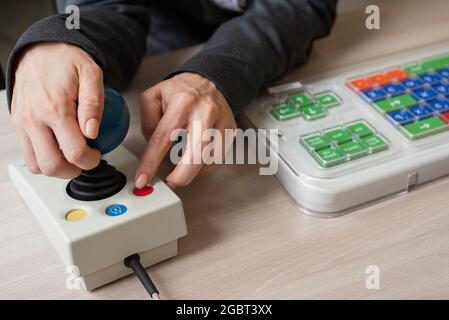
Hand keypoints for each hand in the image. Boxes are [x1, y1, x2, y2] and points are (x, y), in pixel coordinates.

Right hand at [11, 42, 102, 177]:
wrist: (41, 50)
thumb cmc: (68, 61)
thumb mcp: (92, 74)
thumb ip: (94, 104)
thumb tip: (92, 132)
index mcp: (54, 108)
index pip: (74, 152)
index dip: (90, 160)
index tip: (98, 154)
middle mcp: (34, 119)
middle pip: (52, 165)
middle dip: (73, 170)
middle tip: (85, 160)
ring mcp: (22, 123)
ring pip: (36, 164)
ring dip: (57, 167)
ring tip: (71, 156)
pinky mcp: (17, 124)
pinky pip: (27, 153)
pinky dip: (44, 157)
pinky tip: (58, 147)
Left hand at [136, 72, 236, 187]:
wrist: (207, 80)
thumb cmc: (181, 90)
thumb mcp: (153, 96)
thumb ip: (147, 122)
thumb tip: (152, 150)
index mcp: (183, 101)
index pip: (163, 138)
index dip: (151, 162)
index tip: (142, 178)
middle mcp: (205, 112)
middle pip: (196, 154)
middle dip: (181, 176)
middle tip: (170, 183)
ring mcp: (221, 123)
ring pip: (209, 159)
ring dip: (193, 171)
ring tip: (182, 169)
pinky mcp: (230, 132)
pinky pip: (218, 158)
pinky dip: (204, 166)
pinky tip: (195, 161)